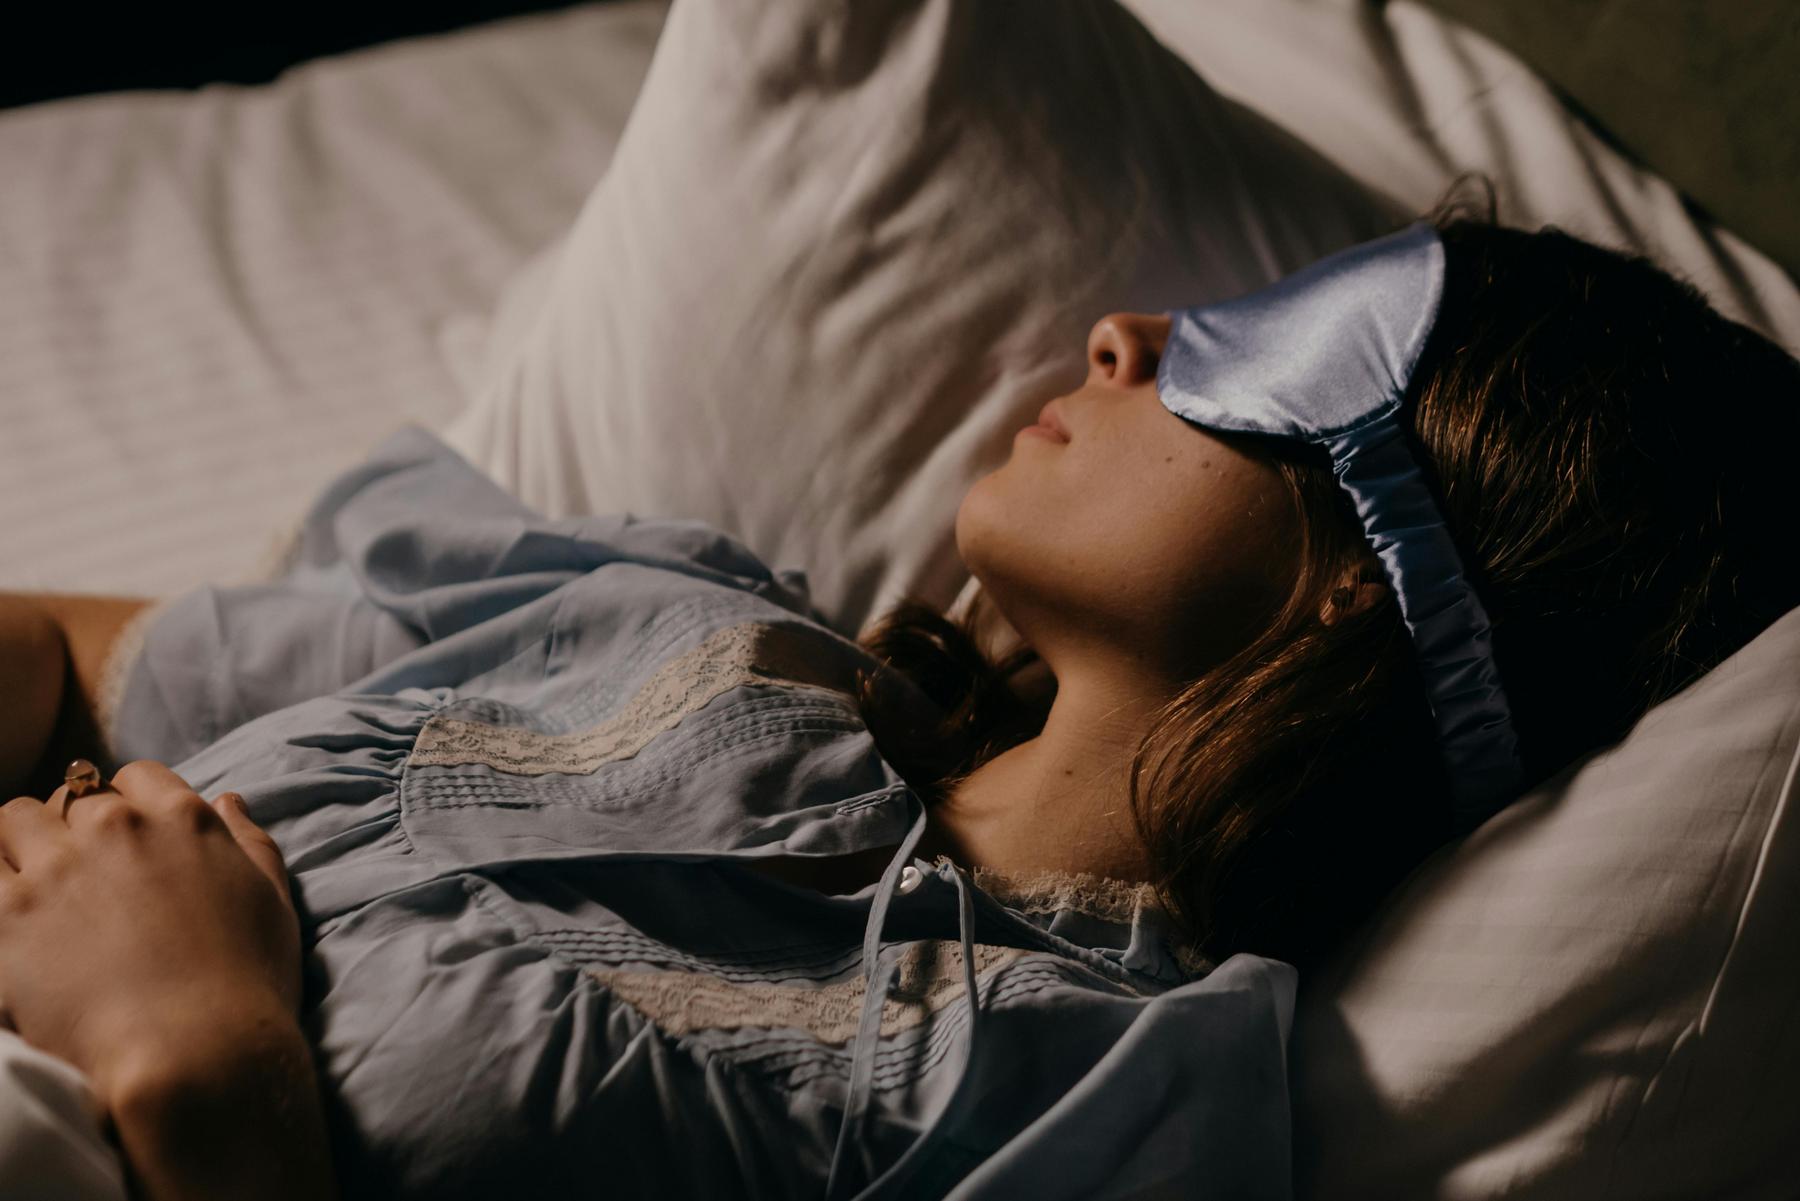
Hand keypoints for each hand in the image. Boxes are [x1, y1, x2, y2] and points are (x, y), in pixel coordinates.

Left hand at [0, 761, 300, 1101]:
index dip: (129, 801)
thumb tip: (227, 798)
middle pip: (74, 795)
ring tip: (31, 880)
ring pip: (15, 818)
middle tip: (78, 868)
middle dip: (74, 823)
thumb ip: (251, 840)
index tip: (126, 836)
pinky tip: (8, 908)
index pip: (136, 776)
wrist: (195, 1053)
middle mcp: (117, 829)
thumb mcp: (274, 901)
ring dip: (21, 840)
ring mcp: (58, 869)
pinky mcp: (7, 916)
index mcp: (183, 819)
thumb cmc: (247, 985)